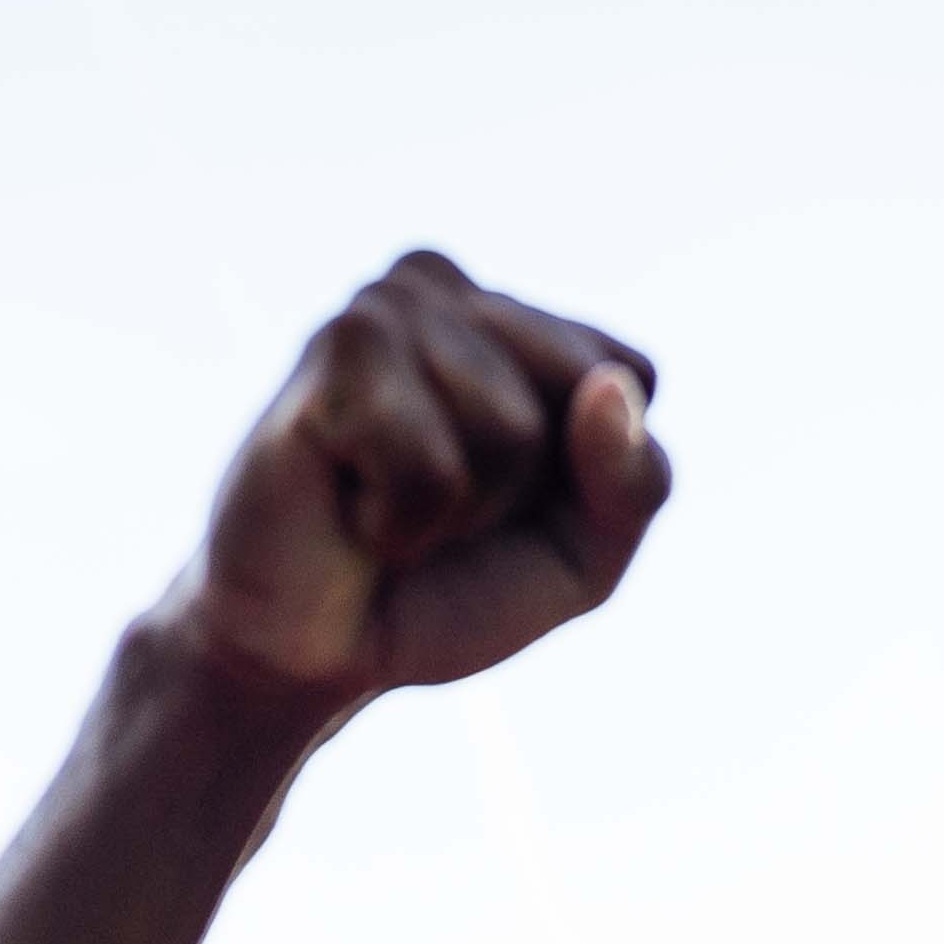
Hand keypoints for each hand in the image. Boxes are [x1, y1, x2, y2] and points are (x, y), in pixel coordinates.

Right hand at [174, 251, 669, 708]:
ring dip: (456, 510)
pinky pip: (432, 463)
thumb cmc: (442, 592)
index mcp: (518, 319)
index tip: (509, 503)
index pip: (632, 373)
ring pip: (511, 430)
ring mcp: (389, 305)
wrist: (308, 654)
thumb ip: (634, 481)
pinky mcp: (335, 347)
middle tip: (440, 509)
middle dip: (526, 488)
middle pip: (581, 392)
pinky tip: (348, 506)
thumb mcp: (582, 556)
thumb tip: (608, 389)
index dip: (589, 475)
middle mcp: (450, 289)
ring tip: (386, 506)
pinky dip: (400, 520)